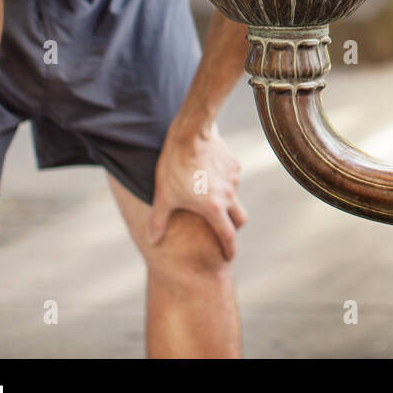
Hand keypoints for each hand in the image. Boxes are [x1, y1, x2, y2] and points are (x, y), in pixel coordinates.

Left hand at [149, 123, 247, 260]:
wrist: (191, 134)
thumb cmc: (174, 167)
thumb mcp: (163, 196)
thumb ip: (158, 221)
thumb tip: (152, 241)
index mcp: (213, 208)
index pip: (227, 236)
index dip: (228, 250)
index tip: (228, 258)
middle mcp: (229, 196)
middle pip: (240, 219)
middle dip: (234, 228)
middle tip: (225, 231)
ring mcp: (234, 179)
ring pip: (234, 196)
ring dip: (226, 200)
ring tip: (207, 194)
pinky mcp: (234, 164)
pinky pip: (232, 178)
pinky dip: (224, 182)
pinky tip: (208, 174)